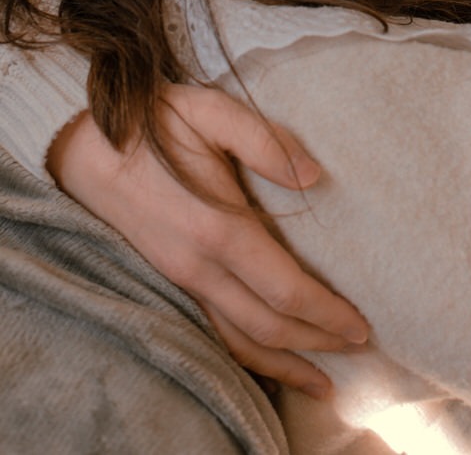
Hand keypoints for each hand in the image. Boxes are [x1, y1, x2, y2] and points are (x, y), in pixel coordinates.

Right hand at [48, 84, 367, 396]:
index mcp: (217, 227)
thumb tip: (314, 176)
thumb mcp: (211, 112)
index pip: (284, 289)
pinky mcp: (173, 281)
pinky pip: (216, 333)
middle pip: (268, 326)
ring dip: (285, 363)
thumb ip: (265, 142)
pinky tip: (272, 359)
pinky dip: (249, 356)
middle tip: (361, 347)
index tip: (361, 324)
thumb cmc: (156, 123)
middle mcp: (198, 267)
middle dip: (317, 342)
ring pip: (239, 341)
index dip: (325, 312)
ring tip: (323, 379)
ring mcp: (182, 279)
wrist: (87, 149)